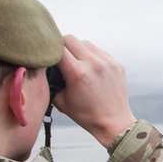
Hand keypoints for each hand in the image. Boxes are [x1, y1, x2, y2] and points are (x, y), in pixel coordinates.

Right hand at [54, 34, 136, 148]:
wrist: (113, 122)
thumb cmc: (86, 115)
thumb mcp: (61, 101)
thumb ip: (51, 82)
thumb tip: (46, 69)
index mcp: (78, 73)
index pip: (57, 48)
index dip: (50, 51)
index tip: (47, 56)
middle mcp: (93, 64)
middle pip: (70, 39)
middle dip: (62, 45)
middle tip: (60, 56)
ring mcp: (107, 62)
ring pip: (85, 43)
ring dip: (77, 48)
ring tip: (76, 61)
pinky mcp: (116, 64)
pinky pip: (99, 51)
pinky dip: (91, 55)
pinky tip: (90, 68)